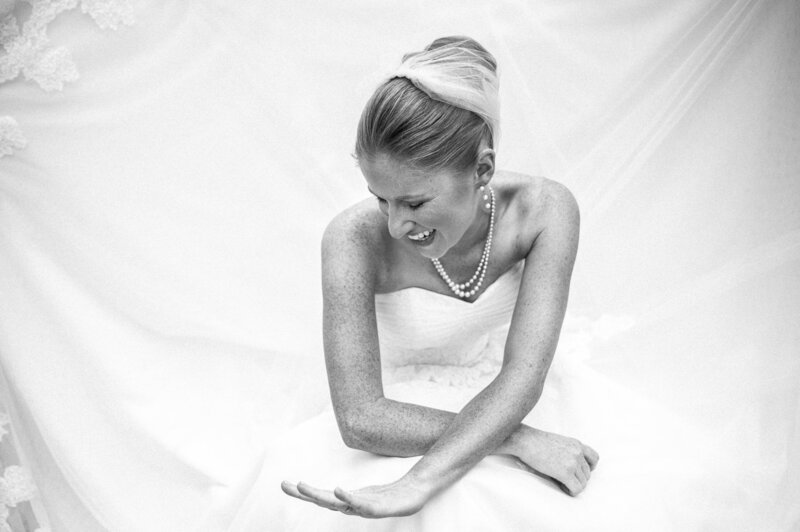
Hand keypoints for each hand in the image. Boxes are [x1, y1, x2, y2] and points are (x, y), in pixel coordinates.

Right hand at [281, 475, 431, 518]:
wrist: (416, 492)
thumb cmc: (391, 494)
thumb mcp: (367, 492)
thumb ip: (352, 495)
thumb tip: (336, 492)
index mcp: (348, 502)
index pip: (321, 498)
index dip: (303, 493)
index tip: (285, 484)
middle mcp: (353, 506)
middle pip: (324, 501)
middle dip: (304, 494)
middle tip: (285, 485)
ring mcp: (364, 507)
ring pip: (337, 503)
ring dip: (319, 495)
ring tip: (302, 485)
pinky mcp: (379, 507)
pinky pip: (361, 503)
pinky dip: (347, 497)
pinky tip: (337, 489)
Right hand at [506, 426, 598, 495]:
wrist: (525, 440)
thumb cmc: (536, 442)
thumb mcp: (558, 442)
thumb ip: (569, 451)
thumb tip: (572, 468)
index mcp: (576, 444)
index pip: (594, 458)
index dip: (589, 468)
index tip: (579, 472)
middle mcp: (578, 452)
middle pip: (587, 474)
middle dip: (577, 479)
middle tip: (564, 480)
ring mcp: (573, 462)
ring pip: (583, 483)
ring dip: (573, 486)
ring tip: (561, 484)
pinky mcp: (566, 472)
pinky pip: (576, 489)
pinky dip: (570, 491)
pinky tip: (562, 487)